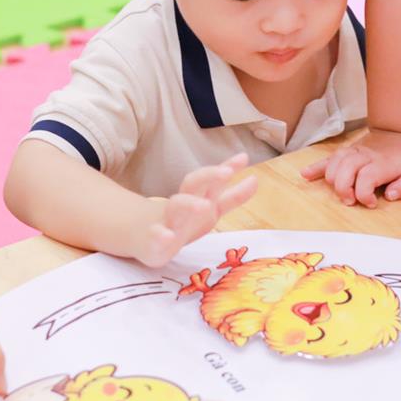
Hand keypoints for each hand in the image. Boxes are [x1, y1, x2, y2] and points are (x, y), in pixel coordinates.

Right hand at [135, 154, 256, 267]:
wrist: (144, 237)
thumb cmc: (182, 221)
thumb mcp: (210, 210)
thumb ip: (232, 197)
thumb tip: (256, 179)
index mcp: (197, 196)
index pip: (211, 177)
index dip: (226, 167)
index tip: (244, 158)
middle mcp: (182, 204)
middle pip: (193, 184)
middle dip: (209, 176)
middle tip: (226, 172)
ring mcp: (167, 220)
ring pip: (175, 207)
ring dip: (189, 204)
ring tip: (204, 206)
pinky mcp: (154, 241)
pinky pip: (156, 237)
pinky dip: (161, 236)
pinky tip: (167, 237)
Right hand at [301, 127, 400, 206]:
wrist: (400, 131)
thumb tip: (389, 195)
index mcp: (383, 163)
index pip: (366, 177)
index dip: (364, 194)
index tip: (371, 203)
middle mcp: (365, 156)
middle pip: (346, 169)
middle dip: (344, 189)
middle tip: (351, 201)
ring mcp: (354, 152)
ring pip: (335, 163)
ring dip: (332, 180)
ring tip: (339, 193)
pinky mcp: (346, 152)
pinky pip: (328, 158)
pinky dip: (316, 167)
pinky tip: (305, 175)